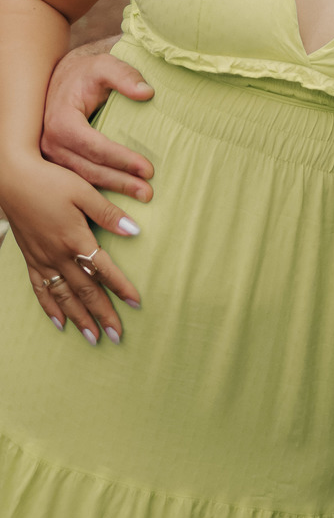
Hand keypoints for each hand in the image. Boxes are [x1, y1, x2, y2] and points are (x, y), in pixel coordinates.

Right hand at [0, 154, 141, 343]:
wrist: (12, 179)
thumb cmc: (50, 181)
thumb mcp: (84, 191)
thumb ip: (109, 213)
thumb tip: (134, 231)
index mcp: (75, 239)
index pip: (104, 271)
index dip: (121, 288)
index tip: (137, 303)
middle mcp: (58, 255)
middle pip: (85, 292)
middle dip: (102, 315)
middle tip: (116, 336)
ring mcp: (42, 259)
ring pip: (63, 297)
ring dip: (79, 319)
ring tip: (92, 338)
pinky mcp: (30, 259)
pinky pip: (41, 290)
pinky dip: (51, 308)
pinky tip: (59, 323)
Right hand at [41, 49, 155, 202]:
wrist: (63, 77)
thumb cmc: (86, 72)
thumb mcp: (105, 65)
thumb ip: (125, 76)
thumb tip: (147, 93)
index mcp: (62, 122)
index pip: (96, 147)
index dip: (122, 159)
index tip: (148, 169)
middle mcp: (51, 143)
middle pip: (89, 170)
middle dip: (120, 182)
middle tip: (148, 193)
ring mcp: (50, 157)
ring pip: (83, 179)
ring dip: (112, 191)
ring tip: (140, 196)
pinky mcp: (55, 162)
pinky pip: (77, 180)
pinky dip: (98, 192)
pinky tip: (118, 198)